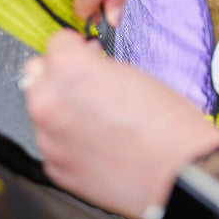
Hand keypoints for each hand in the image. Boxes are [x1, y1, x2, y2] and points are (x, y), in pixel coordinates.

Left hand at [24, 30, 218, 218]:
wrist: (179, 175)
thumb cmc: (168, 126)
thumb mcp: (134, 75)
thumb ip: (98, 67)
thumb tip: (87, 67)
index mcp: (70, 69)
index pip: (57, 42)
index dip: (76, 47)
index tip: (85, 54)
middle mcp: (50, 102)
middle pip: (38, 75)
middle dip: (61, 77)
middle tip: (88, 86)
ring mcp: (49, 139)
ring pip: (44, 113)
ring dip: (63, 111)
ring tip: (98, 122)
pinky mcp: (55, 169)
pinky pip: (54, 145)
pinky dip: (69, 143)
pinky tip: (97, 145)